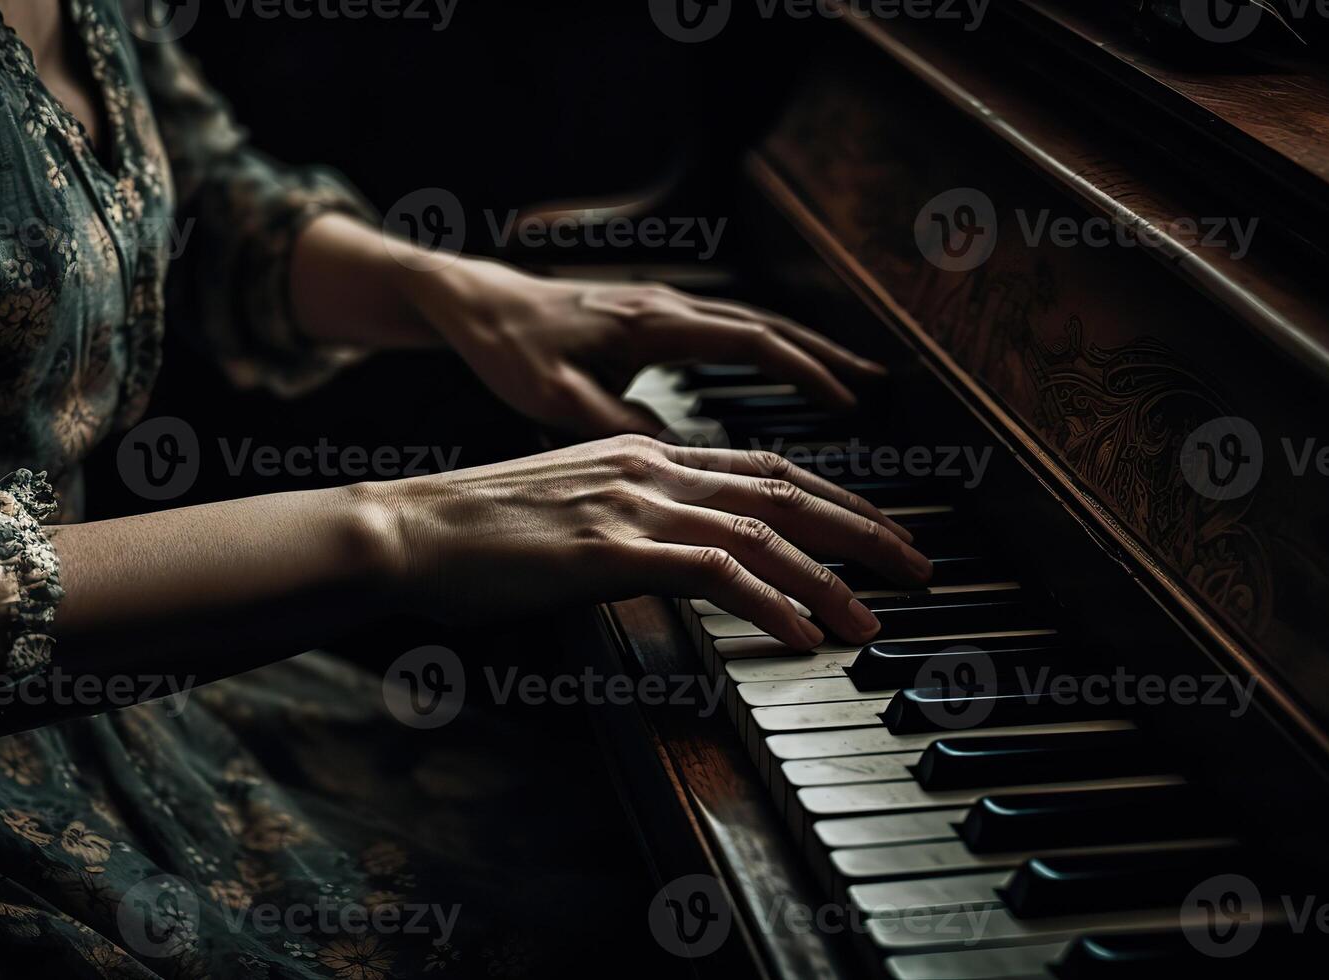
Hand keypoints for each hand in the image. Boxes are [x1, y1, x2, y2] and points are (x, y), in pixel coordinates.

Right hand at [358, 434, 931, 648]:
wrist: (411, 528)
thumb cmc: (478, 531)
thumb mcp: (570, 512)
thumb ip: (632, 525)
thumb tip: (676, 561)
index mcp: (646, 452)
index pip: (765, 469)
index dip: (833, 498)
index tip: (877, 530)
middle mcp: (652, 466)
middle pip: (786, 490)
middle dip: (863, 528)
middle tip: (918, 565)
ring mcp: (635, 503)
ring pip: (763, 533)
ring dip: (830, 579)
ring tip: (876, 619)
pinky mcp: (613, 548)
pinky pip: (716, 574)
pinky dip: (770, 606)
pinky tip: (804, 636)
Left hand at [412, 259, 885, 436]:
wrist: (474, 302)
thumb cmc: (508, 347)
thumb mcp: (552, 396)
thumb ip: (616, 423)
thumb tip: (675, 452)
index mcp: (654, 324)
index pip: (752, 343)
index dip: (805, 373)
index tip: (848, 403)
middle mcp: (670, 308)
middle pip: (770, 328)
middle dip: (829, 359)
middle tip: (879, 389)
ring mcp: (665, 309)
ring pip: (755, 325)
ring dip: (808, 351)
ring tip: (855, 382)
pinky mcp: (655, 320)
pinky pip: (731, 331)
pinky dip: (772, 350)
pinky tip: (786, 371)